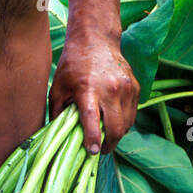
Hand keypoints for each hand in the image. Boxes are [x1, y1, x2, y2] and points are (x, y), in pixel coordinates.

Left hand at [49, 31, 138, 155]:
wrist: (97, 40)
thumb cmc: (73, 66)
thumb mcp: (58, 88)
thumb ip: (57, 112)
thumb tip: (56, 136)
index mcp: (88, 89)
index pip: (92, 119)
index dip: (93, 139)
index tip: (93, 152)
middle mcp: (111, 89)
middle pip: (116, 127)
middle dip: (108, 145)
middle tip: (100, 151)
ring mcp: (126, 88)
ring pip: (127, 124)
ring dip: (117, 136)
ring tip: (106, 138)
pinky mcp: (135, 88)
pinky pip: (132, 114)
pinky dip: (124, 123)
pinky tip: (114, 123)